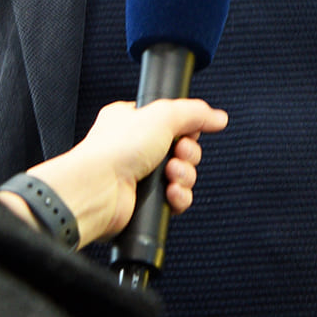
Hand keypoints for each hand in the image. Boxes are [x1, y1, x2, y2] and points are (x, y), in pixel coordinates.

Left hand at [0, 96, 226, 247]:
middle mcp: (135, 148)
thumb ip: (194, 113)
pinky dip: (179, 197)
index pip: (173, 122)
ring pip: (182, 176)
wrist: (99, 189)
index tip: (188, 132)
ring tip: (171, 175)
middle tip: (177, 155)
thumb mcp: (162, 115)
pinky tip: (170, 193)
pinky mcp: (145, 202)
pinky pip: (176, 199)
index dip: (186, 129)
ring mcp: (140, 176)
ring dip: (184, 176)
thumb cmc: (114, 150)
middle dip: (188, 156)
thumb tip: (217, 117)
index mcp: (133, 121)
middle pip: (183, 151)